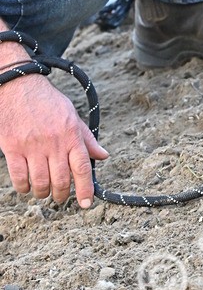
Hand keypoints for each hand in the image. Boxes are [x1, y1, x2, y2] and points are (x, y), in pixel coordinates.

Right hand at [0, 74, 107, 207]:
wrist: (19, 86)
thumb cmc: (47, 102)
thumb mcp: (71, 115)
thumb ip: (86, 139)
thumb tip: (103, 156)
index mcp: (71, 134)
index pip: (82, 167)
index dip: (85, 188)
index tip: (87, 203)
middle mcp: (54, 142)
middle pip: (61, 180)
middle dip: (63, 195)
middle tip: (61, 197)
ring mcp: (32, 146)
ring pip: (41, 183)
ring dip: (43, 193)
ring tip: (44, 192)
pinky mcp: (13, 148)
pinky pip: (20, 177)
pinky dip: (24, 188)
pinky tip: (27, 187)